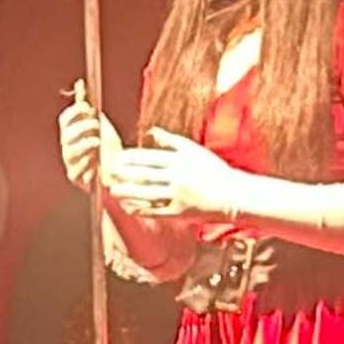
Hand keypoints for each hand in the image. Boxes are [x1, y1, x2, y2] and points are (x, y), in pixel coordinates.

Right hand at [57, 94, 108, 195]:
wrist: (118, 172)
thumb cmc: (108, 149)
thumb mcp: (102, 126)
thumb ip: (91, 109)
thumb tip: (81, 84)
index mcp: (72, 133)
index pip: (65, 120)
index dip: (74, 112)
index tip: (86, 106)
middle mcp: (68, 147)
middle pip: (66, 135)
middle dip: (80, 127)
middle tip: (96, 124)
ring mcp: (71, 162)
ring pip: (70, 151)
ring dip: (84, 144)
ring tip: (97, 141)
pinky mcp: (75, 177)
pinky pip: (76, 170)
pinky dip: (85, 164)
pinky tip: (94, 160)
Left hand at [120, 127, 238, 225]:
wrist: (233, 195)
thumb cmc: (214, 171)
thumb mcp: (195, 151)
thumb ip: (172, 141)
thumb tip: (152, 131)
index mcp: (181, 160)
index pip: (150, 158)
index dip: (132, 158)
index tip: (119, 158)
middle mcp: (178, 177)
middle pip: (146, 174)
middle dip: (126, 173)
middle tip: (110, 172)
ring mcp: (178, 195)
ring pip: (147, 192)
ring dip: (128, 191)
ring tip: (114, 189)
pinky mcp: (180, 211)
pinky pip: (155, 209)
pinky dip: (140, 208)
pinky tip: (128, 206)